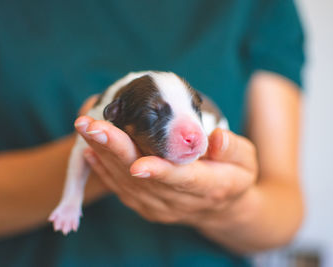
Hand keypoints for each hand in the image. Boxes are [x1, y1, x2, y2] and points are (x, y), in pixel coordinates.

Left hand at [74, 115, 258, 227]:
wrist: (222, 207)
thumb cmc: (235, 176)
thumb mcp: (247, 160)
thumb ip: (232, 148)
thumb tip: (216, 137)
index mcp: (208, 187)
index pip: (181, 179)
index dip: (159, 171)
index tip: (136, 164)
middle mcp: (179, 201)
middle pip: (143, 177)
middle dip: (115, 150)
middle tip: (91, 126)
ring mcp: (159, 207)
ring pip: (126, 183)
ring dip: (103, 155)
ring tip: (85, 129)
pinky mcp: (147, 206)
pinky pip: (121, 191)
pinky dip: (103, 170)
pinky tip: (90, 150)